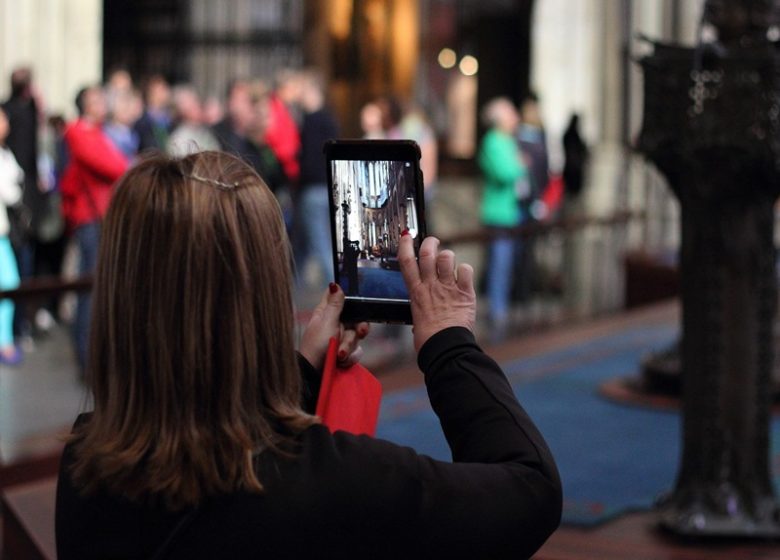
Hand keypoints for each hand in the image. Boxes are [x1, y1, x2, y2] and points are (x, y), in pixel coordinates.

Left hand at [299, 283, 369, 369]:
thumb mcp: (327, 322)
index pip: (341, 298)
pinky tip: (341, 362)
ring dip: (349, 347)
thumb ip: (335, 305)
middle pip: (356, 319)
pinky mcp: (345, 353)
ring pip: (357, 337)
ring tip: (339, 355)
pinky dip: (350, 358)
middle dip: (357, 329)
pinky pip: (357, 352)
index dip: (351, 299)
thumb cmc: (316, 346)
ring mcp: (340, 339)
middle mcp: (335, 324)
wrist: (314, 375)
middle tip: (361, 332)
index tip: (359, 304)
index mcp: (327, 312)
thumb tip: (335, 284)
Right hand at [398, 234, 475, 351]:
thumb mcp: (417, 320)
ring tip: (448, 262)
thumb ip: (421, 309)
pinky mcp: (464, 293)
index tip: (407, 236)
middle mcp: (431, 286)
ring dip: (448, 255)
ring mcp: (448, 288)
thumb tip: (421, 315)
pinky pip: (465, 270)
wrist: (444, 347)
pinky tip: (463, 276)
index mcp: (416, 293)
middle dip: (430, 243)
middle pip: (428, 254)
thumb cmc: (429, 339)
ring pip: (447, 257)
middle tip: (432, 242)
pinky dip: (465, 269)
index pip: (407, 262)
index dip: (406, 246)